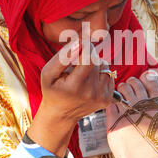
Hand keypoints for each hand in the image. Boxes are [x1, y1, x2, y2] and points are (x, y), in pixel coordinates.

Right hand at [27, 39, 114, 156]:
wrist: (61, 114)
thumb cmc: (53, 90)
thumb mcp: (48, 73)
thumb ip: (62, 57)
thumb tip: (79, 43)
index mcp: (76, 87)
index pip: (89, 58)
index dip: (86, 47)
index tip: (79, 46)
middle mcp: (91, 93)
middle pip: (97, 61)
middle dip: (88, 56)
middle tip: (76, 64)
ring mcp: (101, 97)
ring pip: (104, 66)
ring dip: (95, 65)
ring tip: (82, 74)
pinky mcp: (107, 99)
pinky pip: (109, 75)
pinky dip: (100, 74)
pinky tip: (90, 81)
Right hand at [106, 70, 157, 157]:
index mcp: (115, 138)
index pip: (109, 112)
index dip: (113, 106)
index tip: (116, 102)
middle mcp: (125, 122)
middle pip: (120, 97)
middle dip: (124, 93)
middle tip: (126, 88)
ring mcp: (142, 111)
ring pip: (134, 88)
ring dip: (136, 84)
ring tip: (136, 80)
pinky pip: (152, 86)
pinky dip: (151, 79)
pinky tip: (151, 72)